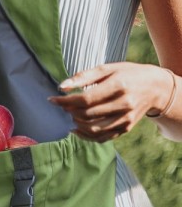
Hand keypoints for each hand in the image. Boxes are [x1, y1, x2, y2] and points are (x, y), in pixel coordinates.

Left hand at [48, 62, 171, 141]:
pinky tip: (75, 129)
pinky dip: (86, 136)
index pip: (86, 99)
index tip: (52, 99)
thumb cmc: (127, 74)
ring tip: (70, 114)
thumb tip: (61, 87)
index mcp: (119, 86)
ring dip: (76, 123)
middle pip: (88, 114)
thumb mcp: (107, 68)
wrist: (155, 87)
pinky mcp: (126, 128)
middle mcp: (124, 105)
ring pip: (94, 129)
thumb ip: (83, 76)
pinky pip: (102, 138)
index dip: (65, 101)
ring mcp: (126, 119)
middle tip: (62, 105)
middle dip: (69, 111)